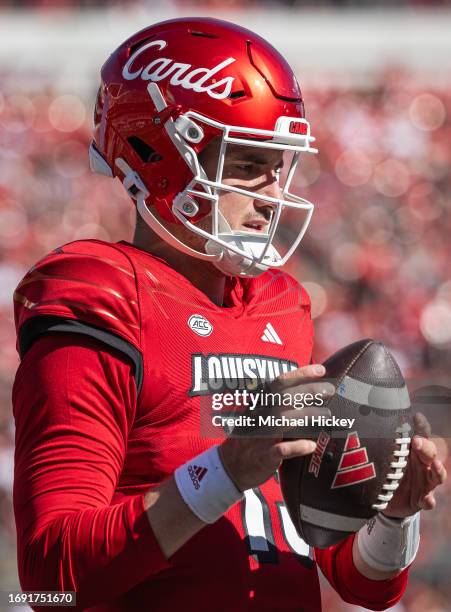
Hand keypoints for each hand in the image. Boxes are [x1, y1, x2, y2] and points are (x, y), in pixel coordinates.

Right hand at [218, 364, 333, 491]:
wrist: (229, 466)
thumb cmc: (252, 438)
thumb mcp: (261, 416)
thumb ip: (281, 405)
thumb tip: (310, 393)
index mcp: (262, 404)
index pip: (280, 383)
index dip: (300, 374)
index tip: (320, 370)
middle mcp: (261, 416)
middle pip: (284, 397)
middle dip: (308, 391)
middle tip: (329, 389)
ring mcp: (261, 436)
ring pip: (283, 419)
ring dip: (306, 415)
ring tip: (327, 414)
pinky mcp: (264, 456)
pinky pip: (280, 450)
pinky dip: (296, 447)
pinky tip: (311, 446)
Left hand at [383, 412, 446, 518]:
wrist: (385, 498)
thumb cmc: (387, 470)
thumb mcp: (384, 456)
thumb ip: (380, 442)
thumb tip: (361, 421)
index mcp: (414, 450)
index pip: (422, 435)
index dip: (422, 425)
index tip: (417, 417)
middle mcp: (422, 464)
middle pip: (430, 453)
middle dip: (425, 446)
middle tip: (416, 441)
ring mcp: (425, 482)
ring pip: (437, 475)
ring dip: (438, 471)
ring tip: (436, 466)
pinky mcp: (422, 499)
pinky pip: (428, 500)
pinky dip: (429, 500)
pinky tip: (427, 499)